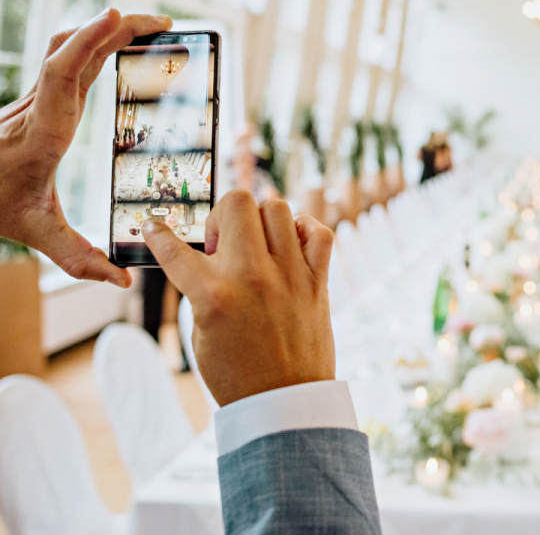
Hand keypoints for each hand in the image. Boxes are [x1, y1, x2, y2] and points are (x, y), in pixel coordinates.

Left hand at [0, 8, 171, 286]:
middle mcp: (40, 108)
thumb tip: (123, 279)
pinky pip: (70, 60)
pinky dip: (96, 44)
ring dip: (107, 31)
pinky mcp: (41, 100)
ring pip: (68, 48)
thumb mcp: (32, 232)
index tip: (114, 18)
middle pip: (73, 50)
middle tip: (165, 23)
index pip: (63, 75)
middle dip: (117, 28)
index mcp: (43, 132)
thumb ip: (77, 258)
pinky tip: (119, 50)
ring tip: (150, 28)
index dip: (88, 43)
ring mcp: (38, 100)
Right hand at [142, 191, 335, 406]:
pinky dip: (304, 230)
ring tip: (256, 244)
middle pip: (236, 202)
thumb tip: (204, 256)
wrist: (284, 403)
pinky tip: (290, 246)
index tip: (154, 225)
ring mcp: (289, 276)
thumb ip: (200, 288)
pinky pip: (318, 232)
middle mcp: (252, 277)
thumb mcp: (201, 333)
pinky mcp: (317, 282)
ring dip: (261, 220)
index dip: (157, 233)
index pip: (175, 248)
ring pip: (277, 207)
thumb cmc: (237, 374)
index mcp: (213, 296)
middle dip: (221, 215)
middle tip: (222, 243)